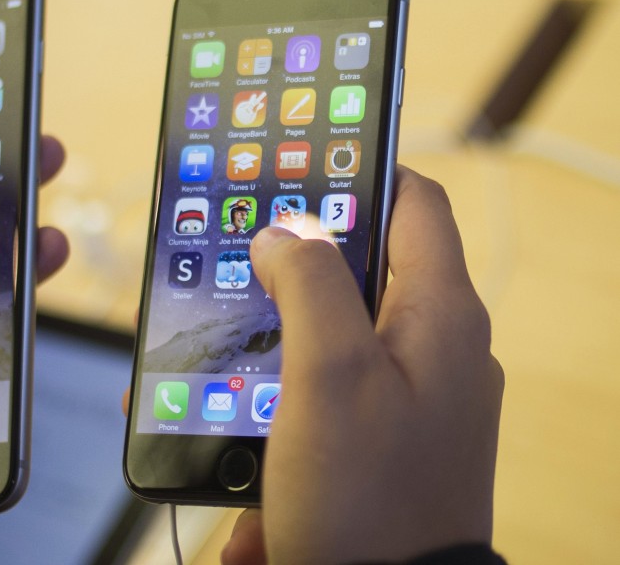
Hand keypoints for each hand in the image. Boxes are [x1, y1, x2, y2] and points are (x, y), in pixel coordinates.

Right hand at [222, 166, 502, 563]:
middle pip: (366, 262)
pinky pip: (330, 380)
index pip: (413, 200)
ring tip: (222, 330)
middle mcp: (436, 346)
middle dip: (297, 256)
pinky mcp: (383, 431)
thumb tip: (288, 232)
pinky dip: (283, 378)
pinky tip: (234, 399)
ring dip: (279, 322)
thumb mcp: (329, 375)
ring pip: (338, 323)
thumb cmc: (367, 501)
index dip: (358, 168)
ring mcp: (412, 392)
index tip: (300, 160)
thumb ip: (310, 283)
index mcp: (440, 315)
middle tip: (241, 252)